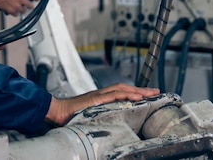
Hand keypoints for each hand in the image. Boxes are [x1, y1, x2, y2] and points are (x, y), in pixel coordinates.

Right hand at [0, 0, 40, 15]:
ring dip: (22, 9)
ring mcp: (16, 6)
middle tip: (26, 2)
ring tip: (18, 5)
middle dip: (29, 4)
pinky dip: (15, 12)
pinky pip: (16, 14)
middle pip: (31, 6)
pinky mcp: (10, 11)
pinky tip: (13, 8)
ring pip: (24, 11)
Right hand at [45, 83, 159, 125]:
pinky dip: (125, 94)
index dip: (134, 92)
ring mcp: (98, 95)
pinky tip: (135, 96)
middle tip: (156, 91)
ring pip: (121, 89)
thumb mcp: (88, 116)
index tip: (147, 95)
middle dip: (141, 89)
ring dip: (137, 90)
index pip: (121, 92)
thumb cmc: (69, 116)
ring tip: (150, 93)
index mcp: (100, 98)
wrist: (56, 111)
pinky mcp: (96, 99)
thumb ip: (99, 117)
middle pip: (124, 87)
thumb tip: (110, 124)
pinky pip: (113, 95)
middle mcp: (101, 94)